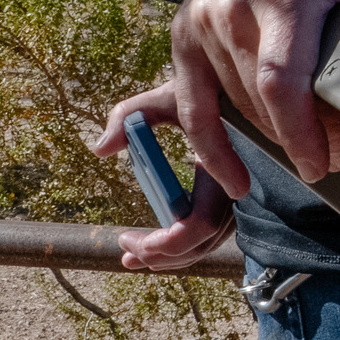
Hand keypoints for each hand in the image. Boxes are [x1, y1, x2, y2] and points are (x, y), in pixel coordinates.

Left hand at [88, 82, 235, 271]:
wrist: (240, 83)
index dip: (170, 242)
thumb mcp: (166, 98)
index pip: (202, 221)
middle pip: (204, 241)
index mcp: (224, 166)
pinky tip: (157, 246)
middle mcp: (237, 185)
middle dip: (164, 255)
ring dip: (171, 256)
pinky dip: (184, 246)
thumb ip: (128, 115)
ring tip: (132, 255)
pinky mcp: (232, 197)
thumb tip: (99, 149)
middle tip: (126, 251)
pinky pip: (212, 233)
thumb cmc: (203, 89)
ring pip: (209, 242)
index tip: (131, 240)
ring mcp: (237, 194)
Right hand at [170, 0, 339, 193]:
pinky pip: (191, 105)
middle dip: (304, 139)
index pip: (284, 78)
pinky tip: (234, 180)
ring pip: (234, 105)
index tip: (335, 161)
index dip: (306, 131)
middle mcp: (233, 8)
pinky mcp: (185, 37)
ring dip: (273, 139)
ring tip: (316, 157)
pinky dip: (211, 148)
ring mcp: (201, 23)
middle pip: (262, 99)